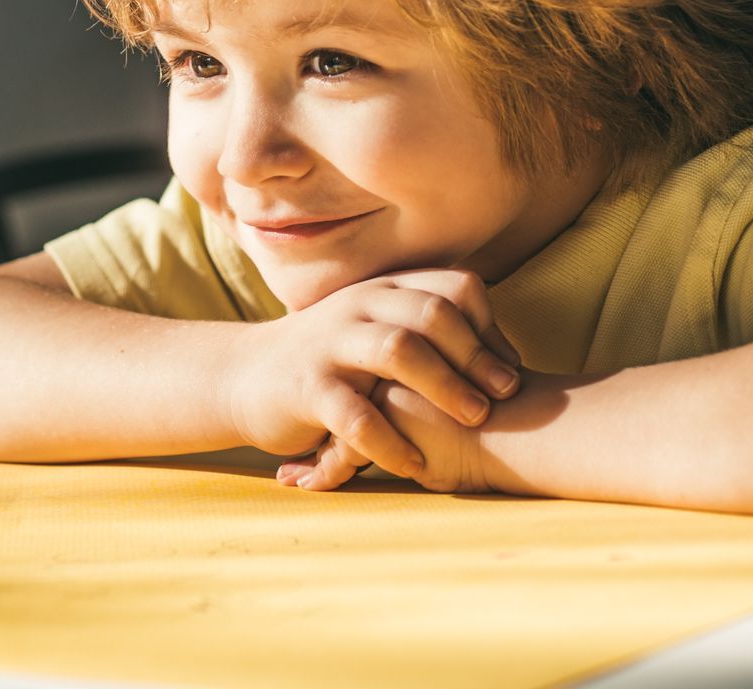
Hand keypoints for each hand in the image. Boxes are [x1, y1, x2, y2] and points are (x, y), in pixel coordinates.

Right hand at [225, 268, 523, 480]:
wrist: (244, 376)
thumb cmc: (330, 361)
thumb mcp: (376, 331)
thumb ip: (428, 333)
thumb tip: (506, 359)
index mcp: (383, 290)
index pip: (453, 287)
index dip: (489, 325)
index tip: (508, 367)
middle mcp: (360, 307)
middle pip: (432, 312)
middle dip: (476, 355)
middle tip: (503, 394)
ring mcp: (331, 345)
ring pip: (398, 350)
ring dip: (445, 385)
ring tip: (474, 420)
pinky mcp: (307, 388)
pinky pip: (356, 415)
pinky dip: (392, 442)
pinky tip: (416, 465)